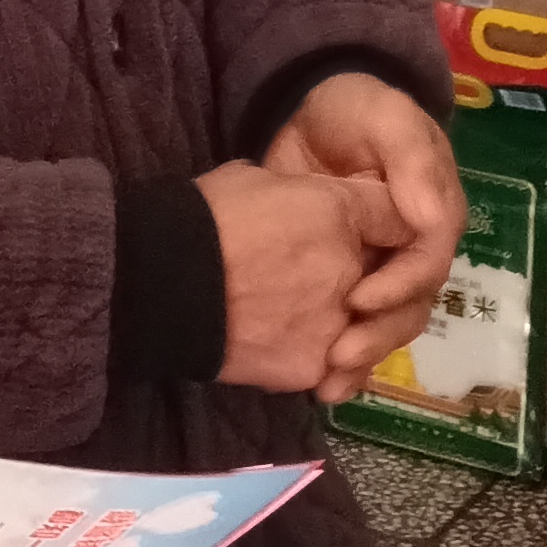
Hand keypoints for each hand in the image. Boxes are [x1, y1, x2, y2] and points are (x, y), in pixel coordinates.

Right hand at [198, 161, 382, 400]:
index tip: (361, 230)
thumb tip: (301, 205)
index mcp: (340, 212)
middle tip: (312, 279)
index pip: (392, 217)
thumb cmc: (199, 218)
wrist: (154, 284)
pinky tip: (282, 348)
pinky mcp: (312, 366)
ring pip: (361, 328)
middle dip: (357, 277)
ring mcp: (335, 324)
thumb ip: (299, 195)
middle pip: (382, 276)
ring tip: (293, 319)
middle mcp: (352, 269)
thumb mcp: (254, 179)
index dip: (377, 222)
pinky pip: (330, 367)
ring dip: (340, 325)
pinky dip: (312, 360)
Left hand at [266, 72, 467, 390]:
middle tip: (338, 355)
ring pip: (390, 327)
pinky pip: (360, 331)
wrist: (305, 121)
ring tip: (327, 382)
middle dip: (380, 335)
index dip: (401, 284)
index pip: (430, 258)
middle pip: (413, 305)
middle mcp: (417, 248)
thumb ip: (410, 156)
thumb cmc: (352, 112)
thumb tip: (432, 220)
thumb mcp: (381, 111)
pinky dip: (347, 365)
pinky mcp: (352, 285)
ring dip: (364, 358)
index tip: (361, 299)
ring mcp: (386, 271)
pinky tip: (323, 390)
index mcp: (434, 209)